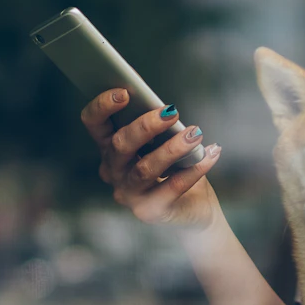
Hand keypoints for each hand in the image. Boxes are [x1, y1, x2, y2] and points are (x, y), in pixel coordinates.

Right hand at [81, 89, 222, 226]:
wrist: (194, 208)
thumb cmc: (176, 168)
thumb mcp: (165, 143)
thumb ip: (159, 128)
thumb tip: (168, 111)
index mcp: (110, 148)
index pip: (94, 123)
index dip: (103, 106)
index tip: (125, 92)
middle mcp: (113, 172)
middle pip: (120, 145)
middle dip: (145, 126)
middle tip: (172, 112)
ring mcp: (129, 194)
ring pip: (145, 168)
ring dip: (172, 148)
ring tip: (195, 134)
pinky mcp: (150, 211)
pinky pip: (171, 187)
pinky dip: (193, 170)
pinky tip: (210, 154)